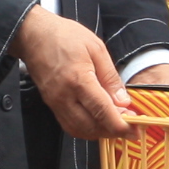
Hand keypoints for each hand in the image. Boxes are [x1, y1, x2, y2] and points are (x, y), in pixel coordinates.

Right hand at [14, 5, 131, 141]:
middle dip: (113, 132)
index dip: (121, 125)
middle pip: (91, 126)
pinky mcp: (50, 104)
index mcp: (79, 79)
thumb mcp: (96, 48)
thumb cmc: (65, 36)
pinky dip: (85, 130)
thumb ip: (110, 77)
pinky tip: (97, 123)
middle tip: (130, 128)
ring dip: (99, 133)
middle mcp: (65, 96)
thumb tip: (123, 101)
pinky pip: (69, 125)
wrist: (33, 35)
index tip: (135, 131)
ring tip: (115, 126)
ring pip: (79, 130)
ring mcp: (55, 102)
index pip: (102, 111)